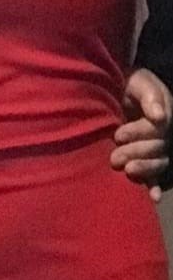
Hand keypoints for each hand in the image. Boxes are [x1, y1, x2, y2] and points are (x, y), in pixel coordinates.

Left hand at [110, 68, 171, 201]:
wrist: (119, 87)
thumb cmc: (130, 83)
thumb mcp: (140, 82)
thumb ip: (150, 97)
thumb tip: (159, 117)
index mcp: (164, 115)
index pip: (156, 130)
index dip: (138, 134)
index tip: (118, 135)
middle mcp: (164, 134)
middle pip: (157, 150)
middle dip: (136, 153)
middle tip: (115, 157)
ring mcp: (156, 148)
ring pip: (158, 164)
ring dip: (144, 170)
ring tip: (128, 170)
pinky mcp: (147, 158)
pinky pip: (157, 175)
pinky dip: (156, 186)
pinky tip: (153, 197)